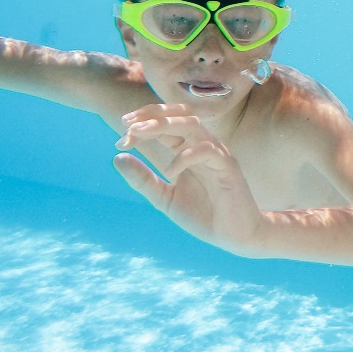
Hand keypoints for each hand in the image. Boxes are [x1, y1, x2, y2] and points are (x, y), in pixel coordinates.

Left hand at [113, 103, 264, 255]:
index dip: (143, 121)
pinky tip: (170, 171)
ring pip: (192, 125)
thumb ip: (143, 179)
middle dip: (151, 115)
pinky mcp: (228, 167)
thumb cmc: (204, 215)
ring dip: (163, 125)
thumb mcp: (165, 198)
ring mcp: (217, 154)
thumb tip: (117, 157)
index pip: (167, 123)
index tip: (121, 132)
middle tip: (126, 124)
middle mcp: (203, 145)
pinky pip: (207, 150)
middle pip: (179, 114)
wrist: (235, 236)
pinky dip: (185, 156)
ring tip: (139, 133)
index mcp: (188, 150)